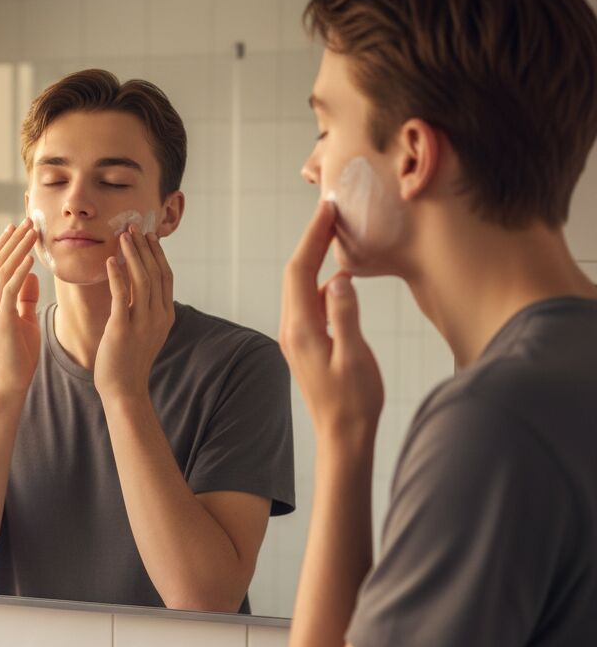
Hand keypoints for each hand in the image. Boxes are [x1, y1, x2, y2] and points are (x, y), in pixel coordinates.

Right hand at [0, 218, 39, 396]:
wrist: (10, 384)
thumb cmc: (19, 356)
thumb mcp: (25, 321)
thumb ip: (26, 299)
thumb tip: (32, 276)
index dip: (6, 245)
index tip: (18, 227)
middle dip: (13, 240)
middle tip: (27, 220)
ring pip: (3, 271)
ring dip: (18, 249)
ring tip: (31, 231)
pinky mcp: (1, 320)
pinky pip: (10, 290)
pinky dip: (20, 272)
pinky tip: (30, 259)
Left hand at [95, 226, 174, 401]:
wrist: (124, 390)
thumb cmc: (130, 360)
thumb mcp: (145, 331)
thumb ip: (146, 309)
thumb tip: (139, 286)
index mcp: (165, 315)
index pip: (165, 276)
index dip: (157, 253)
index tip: (148, 235)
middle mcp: (158, 316)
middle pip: (156, 272)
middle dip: (145, 248)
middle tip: (134, 227)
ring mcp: (142, 323)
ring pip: (142, 279)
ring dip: (133, 255)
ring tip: (123, 237)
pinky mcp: (122, 328)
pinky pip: (121, 295)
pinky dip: (117, 275)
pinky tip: (111, 260)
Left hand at [279, 198, 383, 443]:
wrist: (342, 436)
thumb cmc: (353, 402)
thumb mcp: (354, 357)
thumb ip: (345, 316)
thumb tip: (338, 279)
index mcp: (301, 329)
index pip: (299, 271)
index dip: (312, 238)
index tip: (326, 210)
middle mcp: (292, 329)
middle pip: (294, 274)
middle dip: (310, 240)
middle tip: (330, 212)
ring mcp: (297, 336)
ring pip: (299, 287)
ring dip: (313, 258)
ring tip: (333, 233)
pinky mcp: (306, 343)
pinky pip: (308, 301)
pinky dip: (319, 280)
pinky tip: (336, 276)